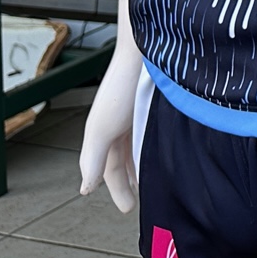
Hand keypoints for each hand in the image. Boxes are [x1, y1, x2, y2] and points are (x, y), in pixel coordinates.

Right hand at [77, 33, 144, 212]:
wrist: (148, 48)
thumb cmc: (122, 84)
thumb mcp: (103, 127)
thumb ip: (93, 158)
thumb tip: (86, 188)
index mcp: (104, 131)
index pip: (109, 169)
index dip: (118, 189)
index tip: (128, 208)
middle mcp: (120, 123)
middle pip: (124, 160)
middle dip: (130, 180)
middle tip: (143, 199)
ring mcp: (139, 113)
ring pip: (140, 147)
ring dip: (146, 165)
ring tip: (159, 181)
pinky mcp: (157, 104)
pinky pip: (156, 133)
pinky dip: (158, 146)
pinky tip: (170, 152)